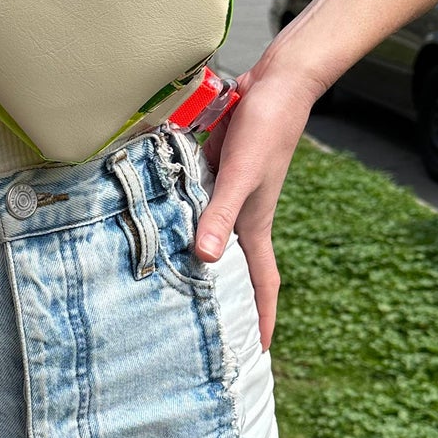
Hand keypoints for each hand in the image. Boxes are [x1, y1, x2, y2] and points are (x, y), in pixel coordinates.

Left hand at [192, 59, 319, 348]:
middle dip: (230, 303)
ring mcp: (228, 196)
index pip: (262, 285)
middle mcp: (243, 217)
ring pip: (212, 240)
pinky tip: (160, 227)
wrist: (277, 84)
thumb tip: (206, 258)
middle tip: (212, 336)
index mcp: (254, 226)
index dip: (263, 319)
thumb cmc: (267, 127)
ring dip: (201, 263)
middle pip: (236, 270)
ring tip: (177, 291)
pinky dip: (184, 223)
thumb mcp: (241, 174)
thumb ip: (220, 213)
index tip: (259, 353)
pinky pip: (197, 209)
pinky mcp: (216, 174)